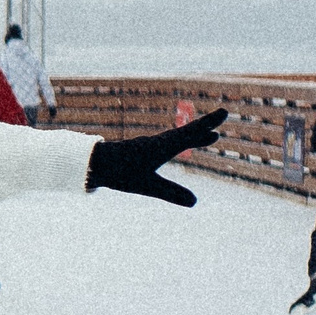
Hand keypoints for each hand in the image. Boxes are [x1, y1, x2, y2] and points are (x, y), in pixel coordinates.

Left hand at [86, 109, 219, 207]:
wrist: (92, 164)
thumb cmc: (119, 173)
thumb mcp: (147, 185)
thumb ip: (170, 193)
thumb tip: (194, 202)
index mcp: (162, 146)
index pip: (190, 133)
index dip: (208, 124)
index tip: (224, 112)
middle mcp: (158, 142)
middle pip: (187, 133)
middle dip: (206, 128)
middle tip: (222, 118)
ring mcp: (149, 146)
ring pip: (178, 139)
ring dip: (195, 137)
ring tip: (211, 139)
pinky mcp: (141, 152)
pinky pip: (167, 145)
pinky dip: (180, 143)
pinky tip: (178, 148)